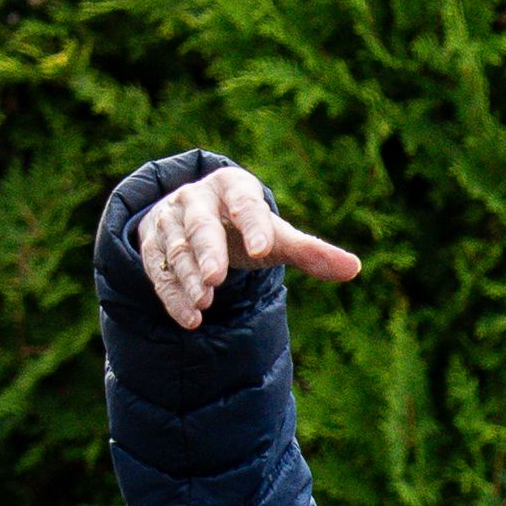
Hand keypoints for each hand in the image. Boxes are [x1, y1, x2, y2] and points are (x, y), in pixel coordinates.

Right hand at [132, 163, 360, 331]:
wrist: (196, 220)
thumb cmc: (247, 228)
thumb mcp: (277, 237)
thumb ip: (311, 252)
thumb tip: (354, 268)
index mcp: (233, 187)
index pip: (245, 203)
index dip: (253, 226)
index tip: (263, 251)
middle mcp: (196, 200)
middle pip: (200, 225)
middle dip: (208, 252)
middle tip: (217, 279)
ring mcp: (169, 222)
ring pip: (176, 250)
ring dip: (189, 277)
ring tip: (205, 303)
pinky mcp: (152, 247)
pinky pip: (159, 271)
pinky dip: (173, 296)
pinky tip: (190, 318)